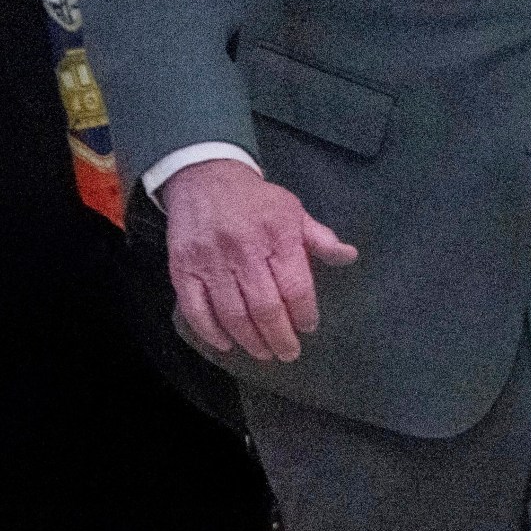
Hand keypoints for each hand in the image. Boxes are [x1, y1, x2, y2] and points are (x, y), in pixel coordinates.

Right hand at [161, 159, 358, 362]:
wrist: (204, 177)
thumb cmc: (256, 201)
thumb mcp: (294, 211)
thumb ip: (321, 239)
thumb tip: (349, 256)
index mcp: (276, 236)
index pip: (295, 287)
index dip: (305, 314)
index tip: (309, 327)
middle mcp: (242, 249)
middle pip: (265, 307)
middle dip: (280, 337)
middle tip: (289, 353)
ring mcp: (209, 260)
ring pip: (232, 313)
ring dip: (250, 340)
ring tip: (264, 354)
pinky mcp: (182, 266)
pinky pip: (194, 307)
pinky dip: (210, 331)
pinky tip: (225, 344)